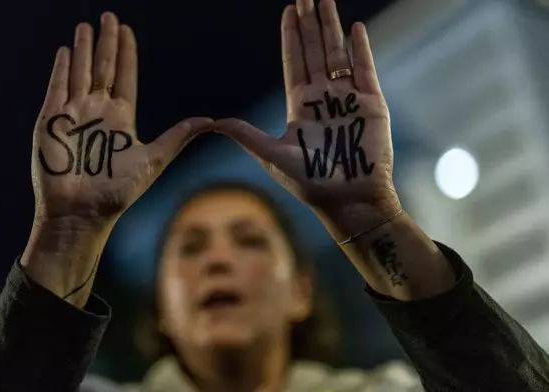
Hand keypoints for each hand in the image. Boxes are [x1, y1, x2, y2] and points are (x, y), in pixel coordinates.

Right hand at [32, 12, 211, 226]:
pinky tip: (66, 51)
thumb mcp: (153, 160)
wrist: (82, 213)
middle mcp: (97, 112)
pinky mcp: (51, 122)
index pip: (124, 77)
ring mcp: (73, 115)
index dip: (125, 54)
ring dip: (82, 50)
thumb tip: (209, 120)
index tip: (126, 30)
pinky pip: (56, 89)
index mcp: (121, 119)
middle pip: (102, 69)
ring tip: (85, 27)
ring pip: (79, 73)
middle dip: (105, 43)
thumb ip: (177, 137)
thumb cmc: (117, 192)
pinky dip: (61, 70)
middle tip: (109, 17)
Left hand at [215, 0, 397, 217]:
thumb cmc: (310, 182)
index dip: (291, 36)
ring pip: (338, 54)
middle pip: (315, 51)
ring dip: (331, 28)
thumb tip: (212, 122)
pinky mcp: (371, 104)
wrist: (347, 199)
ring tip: (325, 1)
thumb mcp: (271, 155)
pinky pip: (365, 69)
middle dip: (310, 23)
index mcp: (300, 106)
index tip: (289, 11)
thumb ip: (245, 134)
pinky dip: (360, 49)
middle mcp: (323, 97)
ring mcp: (347, 98)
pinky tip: (354, 28)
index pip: (294, 62)